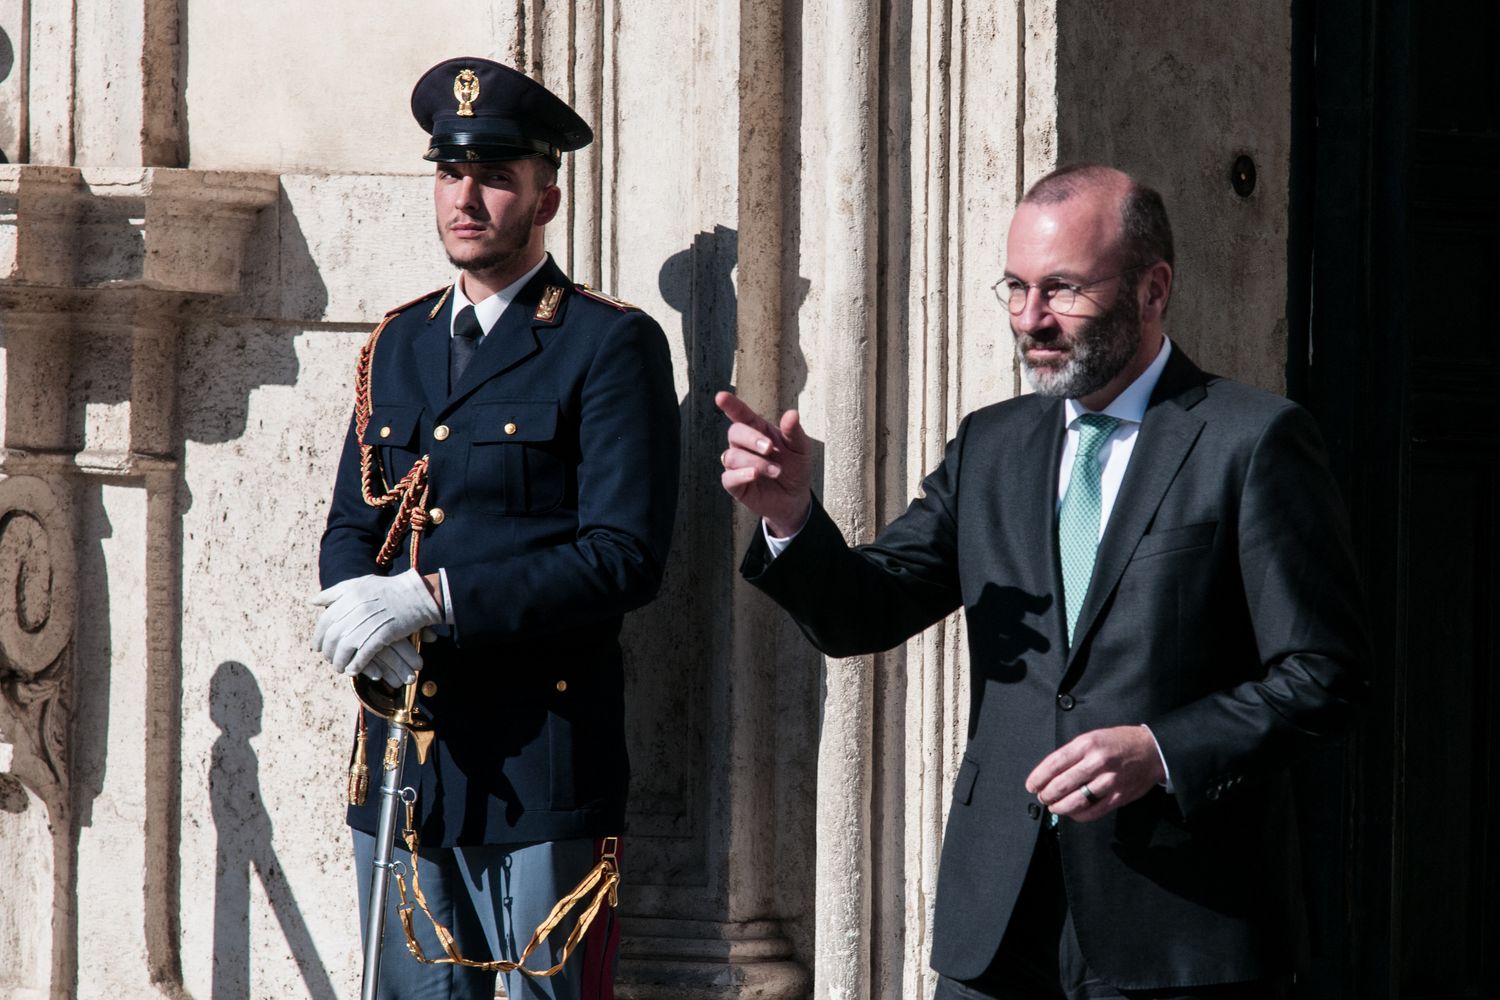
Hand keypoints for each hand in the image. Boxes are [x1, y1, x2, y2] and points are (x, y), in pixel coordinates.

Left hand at [312, 569, 441, 682]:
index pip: (325, 620)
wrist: (418, 594)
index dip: (318, 637)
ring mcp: (369, 622)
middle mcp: (356, 608)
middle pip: (333, 636)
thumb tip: (313, 601)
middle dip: (328, 652)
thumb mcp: (360, 583)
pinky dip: (355, 666)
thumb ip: (336, 592)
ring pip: (344, 648)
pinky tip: (353, 671)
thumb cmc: (389, 588)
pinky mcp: (382, 635)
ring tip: (339, 668)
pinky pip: (362, 655)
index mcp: (349, 595)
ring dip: (339, 662)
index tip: (317, 647)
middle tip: (329, 660)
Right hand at [714, 391, 812, 537]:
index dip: (731, 405)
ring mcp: (737, 464)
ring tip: (776, 471)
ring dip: (756, 462)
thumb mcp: (801, 448)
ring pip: (732, 456)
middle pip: (734, 432)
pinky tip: (755, 475)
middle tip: (769, 448)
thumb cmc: (795, 468)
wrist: (795, 497)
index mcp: (758, 430)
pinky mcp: (735, 484)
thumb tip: (792, 413)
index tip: (721, 397)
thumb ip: (794, 432)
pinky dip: (741, 475)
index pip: (741, 414)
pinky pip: (728, 477)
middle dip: (751, 438)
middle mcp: (744, 445)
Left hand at [1025, 725, 1165, 822]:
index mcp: (1087, 744)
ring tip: (1053, 806)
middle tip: (1042, 796)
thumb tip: (1050, 772)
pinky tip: (1072, 812)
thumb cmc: (1119, 742)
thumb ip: (1073, 753)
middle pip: (1062, 784)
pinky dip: (1078, 815)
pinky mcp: (1119, 796)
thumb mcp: (1093, 737)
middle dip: (1046, 794)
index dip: (1038, 777)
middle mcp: (1097, 762)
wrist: (1152, 750)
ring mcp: (1109, 781)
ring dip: (1059, 807)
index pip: (1054, 763)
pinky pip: (1093, 811)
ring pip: (1076, 801)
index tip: (1031, 785)